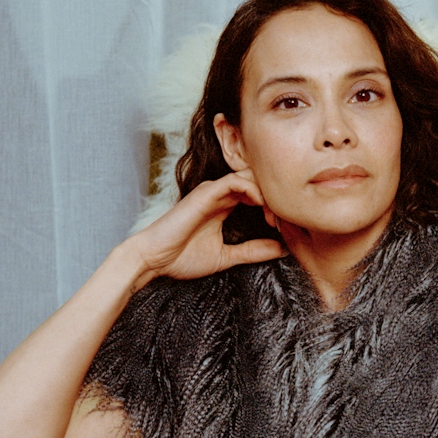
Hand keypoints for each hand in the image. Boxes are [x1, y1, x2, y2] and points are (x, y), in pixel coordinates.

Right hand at [121, 171, 285, 291]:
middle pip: (256, 183)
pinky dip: (253, 190)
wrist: (153, 259)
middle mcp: (219, 195)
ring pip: (249, 178)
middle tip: (284, 220)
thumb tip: (282, 249)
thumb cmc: (181, 258)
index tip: (283, 227)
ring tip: (274, 216)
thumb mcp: (227, 257)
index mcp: (224, 207)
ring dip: (267, 194)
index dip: (274, 207)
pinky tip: (262, 206)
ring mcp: (212, 192)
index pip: (257, 195)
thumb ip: (253, 251)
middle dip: (275, 198)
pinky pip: (235, 181)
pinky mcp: (205, 193)